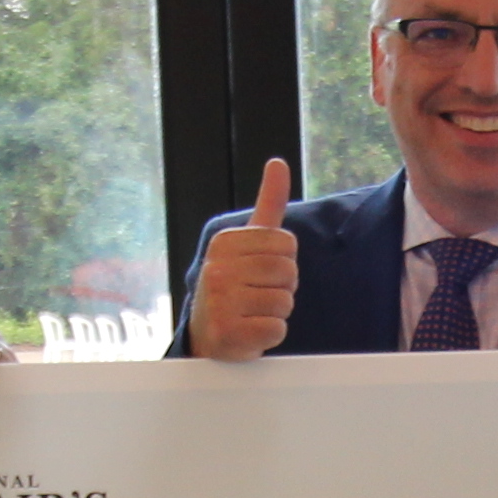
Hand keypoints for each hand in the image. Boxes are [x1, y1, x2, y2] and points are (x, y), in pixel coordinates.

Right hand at [189, 157, 297, 361]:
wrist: (208, 334)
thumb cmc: (236, 285)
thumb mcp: (250, 242)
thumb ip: (269, 203)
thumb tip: (278, 163)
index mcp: (225, 242)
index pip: (287, 244)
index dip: (284, 261)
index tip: (262, 271)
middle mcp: (217, 269)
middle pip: (289, 272)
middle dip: (283, 287)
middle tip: (259, 295)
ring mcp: (220, 302)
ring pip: (284, 301)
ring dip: (277, 312)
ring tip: (254, 313)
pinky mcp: (228, 333)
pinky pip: (277, 329)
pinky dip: (271, 334)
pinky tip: (251, 331)